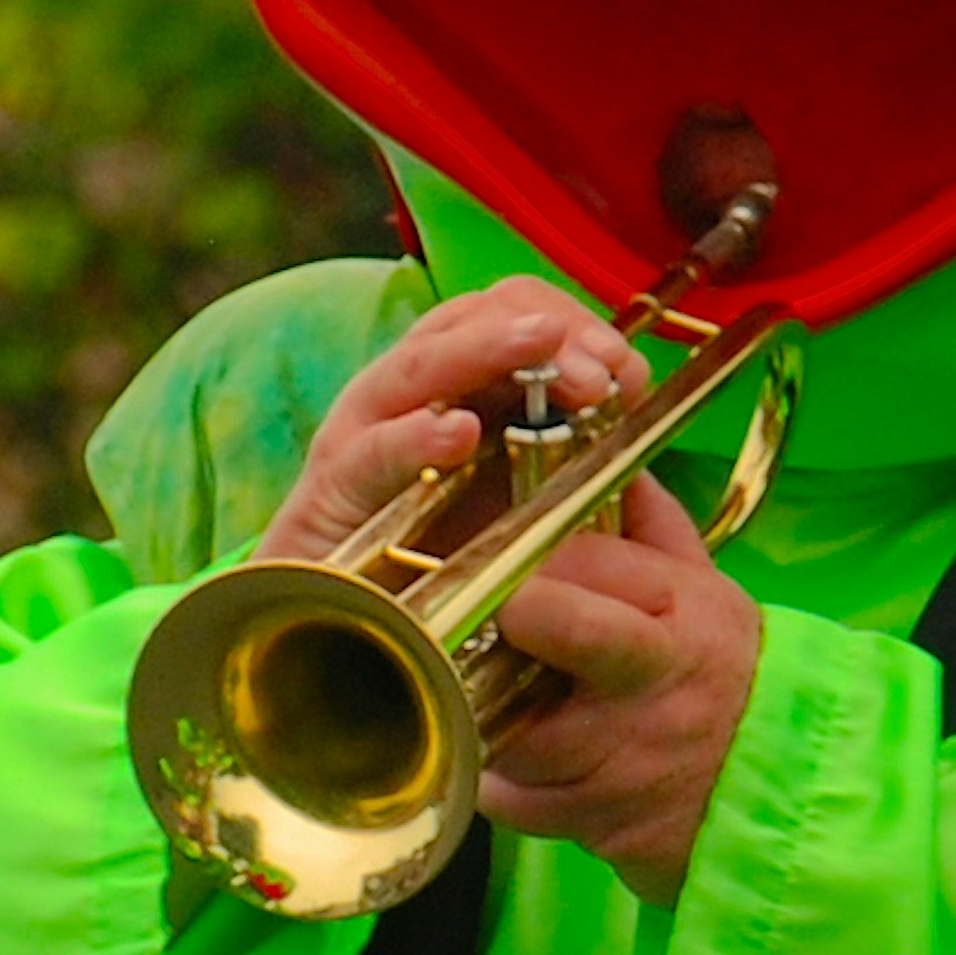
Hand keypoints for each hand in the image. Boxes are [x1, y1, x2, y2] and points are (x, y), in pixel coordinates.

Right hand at [258, 277, 648, 564]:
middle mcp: (404, 395)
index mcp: (455, 386)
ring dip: (486, 349)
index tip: (627, 369)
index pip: (511, 311)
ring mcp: (360, 437)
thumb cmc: (435, 566)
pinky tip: (457, 434)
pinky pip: (367, 455)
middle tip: (604, 373)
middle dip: (544, 330)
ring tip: (542, 342)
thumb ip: (567, 448)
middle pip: (468, 318)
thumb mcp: (517, 500)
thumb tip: (628, 395)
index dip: (574, 323)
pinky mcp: (326, 498)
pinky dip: (412, 438)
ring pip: (418, 366)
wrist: (336, 644)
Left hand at [482, 473, 760, 906]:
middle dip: (502, 614)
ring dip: (481, 707)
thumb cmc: (728, 673)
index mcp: (678, 613)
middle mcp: (651, 682)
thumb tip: (596, 447)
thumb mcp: (707, 588)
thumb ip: (645, 520)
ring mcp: (622, 759)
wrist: (787, 786)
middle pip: (555, 630)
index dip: (523, 555)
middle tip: (469, 618)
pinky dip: (497, 780)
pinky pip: (511, 799)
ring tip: (485, 690)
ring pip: (510, 724)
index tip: (494, 558)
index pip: (583, 561)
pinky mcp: (596, 822)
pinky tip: (512, 757)